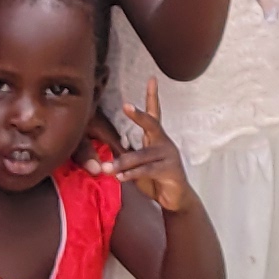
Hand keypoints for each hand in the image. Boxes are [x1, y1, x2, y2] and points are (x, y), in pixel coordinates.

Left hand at [102, 87, 194, 216]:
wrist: (175, 199)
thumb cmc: (154, 179)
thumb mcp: (138, 166)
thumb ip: (125, 159)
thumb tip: (103, 159)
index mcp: (157, 138)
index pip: (154, 113)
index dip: (152, 96)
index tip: (151, 78)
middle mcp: (164, 143)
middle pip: (152, 125)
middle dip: (139, 115)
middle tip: (126, 105)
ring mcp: (169, 156)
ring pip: (143, 155)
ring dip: (124, 162)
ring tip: (107, 169)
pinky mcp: (171, 171)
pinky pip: (148, 170)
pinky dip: (132, 174)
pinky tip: (121, 177)